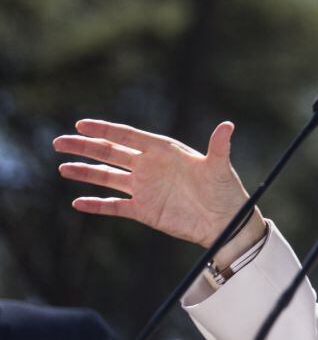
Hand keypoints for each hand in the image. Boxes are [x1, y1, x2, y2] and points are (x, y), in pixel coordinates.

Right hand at [53, 119, 258, 249]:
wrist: (224, 221)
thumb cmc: (225, 189)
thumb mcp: (220, 166)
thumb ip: (219, 146)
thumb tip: (228, 125)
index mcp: (164, 151)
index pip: (128, 136)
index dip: (104, 130)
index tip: (81, 124)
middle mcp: (150, 166)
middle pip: (111, 153)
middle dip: (85, 147)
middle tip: (59, 141)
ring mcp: (145, 188)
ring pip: (108, 177)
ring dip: (85, 172)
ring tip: (62, 167)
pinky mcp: (144, 210)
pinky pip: (114, 206)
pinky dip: (96, 205)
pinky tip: (77, 202)